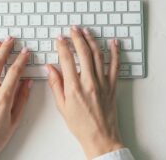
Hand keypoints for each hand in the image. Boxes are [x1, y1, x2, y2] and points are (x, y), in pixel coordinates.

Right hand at [47, 26, 123, 158]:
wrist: (100, 137)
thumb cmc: (81, 125)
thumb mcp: (62, 106)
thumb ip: (56, 85)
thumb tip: (50, 68)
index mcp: (74, 87)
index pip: (67, 59)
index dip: (62, 46)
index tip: (59, 38)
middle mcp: (89, 82)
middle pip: (83, 53)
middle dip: (77, 37)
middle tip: (73, 29)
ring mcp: (103, 82)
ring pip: (98, 55)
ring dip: (92, 40)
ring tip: (86, 31)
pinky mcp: (112, 85)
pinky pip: (115, 65)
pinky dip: (115, 52)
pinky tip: (114, 43)